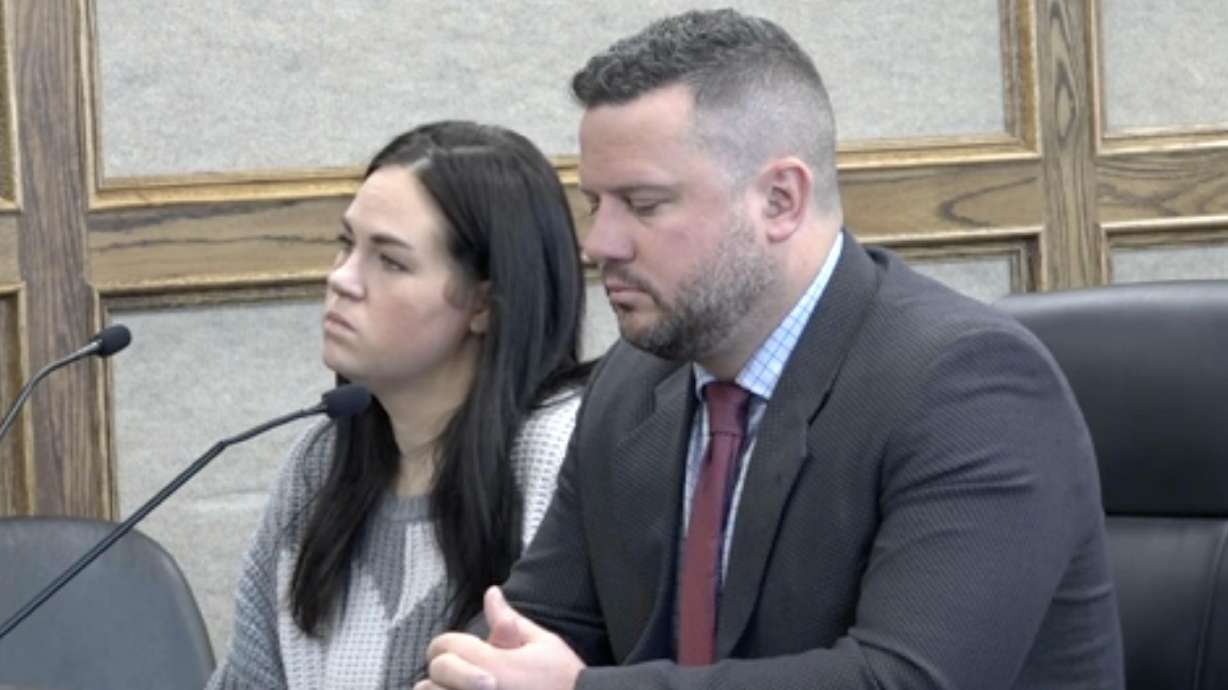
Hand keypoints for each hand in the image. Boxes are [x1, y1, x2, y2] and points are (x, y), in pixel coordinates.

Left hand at [414, 586, 585, 689]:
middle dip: (447, 672)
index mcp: (494, 667)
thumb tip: (491, 594)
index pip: (444, 646)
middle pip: (433, 677)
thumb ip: (510, 621)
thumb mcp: (544, 645)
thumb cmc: (565, 682)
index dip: (451, 645)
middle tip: (469, 677)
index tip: (467, 651)